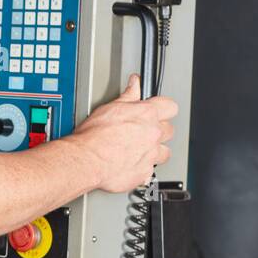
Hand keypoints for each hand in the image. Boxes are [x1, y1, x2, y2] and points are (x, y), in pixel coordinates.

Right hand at [70, 74, 177, 192]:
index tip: (157, 110)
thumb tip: (134, 84)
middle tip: (142, 131)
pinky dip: (142, 167)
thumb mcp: (110, 108)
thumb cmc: (94, 135)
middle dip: (158, 130)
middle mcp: (153, 134)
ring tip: (138, 149)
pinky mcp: (145, 173)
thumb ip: (128, 95)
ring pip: (164, 151)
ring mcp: (151, 154)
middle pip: (169, 130)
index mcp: (146, 115)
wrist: (87, 159)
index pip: (170, 106)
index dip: (163, 108)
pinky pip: (150, 170)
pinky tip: (130, 163)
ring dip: (154, 150)